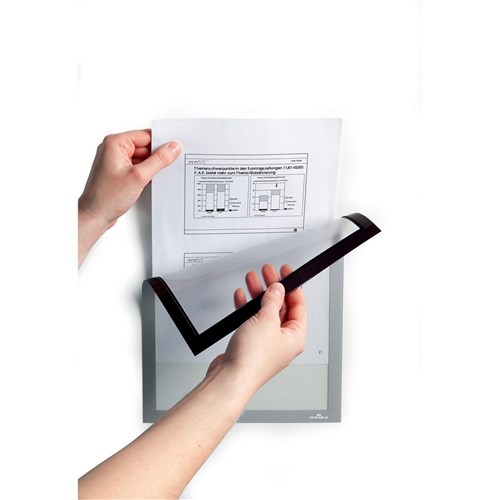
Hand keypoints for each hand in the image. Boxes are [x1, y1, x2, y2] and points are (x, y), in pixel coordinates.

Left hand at [78, 129, 180, 265]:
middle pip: (145, 146)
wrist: (95, 216)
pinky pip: (137, 167)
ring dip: (151, 166)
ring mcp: (116, 161)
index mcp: (115, 143)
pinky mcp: (119, 173)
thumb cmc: (107, 197)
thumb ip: (159, 160)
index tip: (174, 149)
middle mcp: (113, 149)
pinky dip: (145, 173)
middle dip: (156, 156)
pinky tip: (149, 181)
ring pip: (142, 158)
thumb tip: (173, 148)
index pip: (145, 136)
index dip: (161, 143)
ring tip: (153, 177)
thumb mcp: (139, 176)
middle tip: (166, 166)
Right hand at [207, 264, 306, 393]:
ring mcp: (266, 342)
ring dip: (258, 295)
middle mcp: (283, 341)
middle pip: (281, 307)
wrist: (230, 378)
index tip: (286, 272)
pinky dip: (247, 308)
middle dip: (273, 288)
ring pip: (265, 312)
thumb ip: (272, 301)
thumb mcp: (267, 321)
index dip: (292, 286)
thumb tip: (277, 289)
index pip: (299, 305)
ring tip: (253, 280)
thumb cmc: (252, 360)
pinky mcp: (251, 344)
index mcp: (295, 337)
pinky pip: (252, 321)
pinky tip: (242, 297)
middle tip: (268, 273)